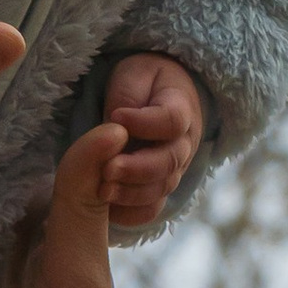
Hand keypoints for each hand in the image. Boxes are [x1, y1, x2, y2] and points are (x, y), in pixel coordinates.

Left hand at [102, 52, 204, 224]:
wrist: (156, 96)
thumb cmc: (142, 83)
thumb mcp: (134, 74)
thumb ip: (127, 95)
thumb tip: (117, 125)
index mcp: (182, 108)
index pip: (172, 120)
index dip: (145, 122)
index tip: (117, 116)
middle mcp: (184, 143)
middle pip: (169, 162)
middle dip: (137, 169)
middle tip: (108, 168)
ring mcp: (175, 169)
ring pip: (161, 189)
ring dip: (131, 193)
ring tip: (102, 189)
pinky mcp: (159, 188)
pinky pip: (151, 209)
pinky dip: (131, 214)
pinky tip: (107, 209)